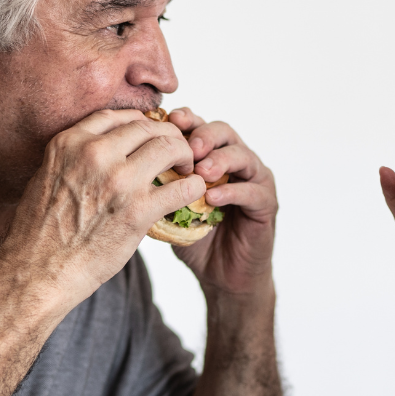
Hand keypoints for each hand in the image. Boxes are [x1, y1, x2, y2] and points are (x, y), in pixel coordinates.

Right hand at [0, 110, 201, 308]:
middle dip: (168, 136)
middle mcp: (94, 154)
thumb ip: (75, 157)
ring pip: (169, 147)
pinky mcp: (138, 211)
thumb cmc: (39, 232)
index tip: (150, 136)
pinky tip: (194, 192)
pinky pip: (181, 188)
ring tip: (187, 170)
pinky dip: (193, 187)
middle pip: (148, 127)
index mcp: (69, 143)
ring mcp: (118, 180)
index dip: (141, 123)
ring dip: (185, 156)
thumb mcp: (47, 176)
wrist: (37, 272)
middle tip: (176, 153)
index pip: (118, 116)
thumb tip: (104, 151)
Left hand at [161, 108, 276, 297]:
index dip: (186, 120)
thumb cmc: (196, 239)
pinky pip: (252, 191)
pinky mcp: (266, 204)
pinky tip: (212, 198)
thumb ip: (159, 186)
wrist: (221, 275)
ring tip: (201, 172)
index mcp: (212, 156)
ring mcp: (254, 181)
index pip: (200, 127)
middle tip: (189, 148)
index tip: (169, 121)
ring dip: (220, 160)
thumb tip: (128, 167)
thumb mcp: (170, 208)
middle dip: (205, 136)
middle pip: (224, 132)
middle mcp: (236, 162)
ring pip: (243, 155)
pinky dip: (232, 191)